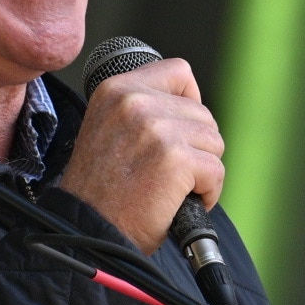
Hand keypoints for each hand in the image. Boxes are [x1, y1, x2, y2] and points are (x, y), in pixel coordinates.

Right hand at [55, 58, 222, 251]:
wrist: (88, 232)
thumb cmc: (101, 192)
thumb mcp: (109, 129)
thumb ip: (143, 110)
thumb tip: (189, 107)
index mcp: (117, 89)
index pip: (179, 72)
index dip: (190, 101)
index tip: (180, 129)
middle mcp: (135, 101)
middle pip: (203, 113)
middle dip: (196, 147)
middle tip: (168, 173)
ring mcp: (156, 128)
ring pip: (214, 142)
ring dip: (202, 171)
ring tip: (172, 188)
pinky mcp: (176, 159)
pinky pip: (216, 171)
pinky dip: (208, 193)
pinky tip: (179, 202)